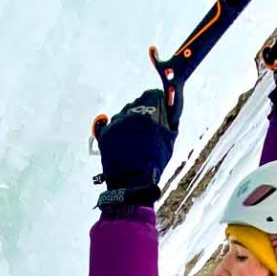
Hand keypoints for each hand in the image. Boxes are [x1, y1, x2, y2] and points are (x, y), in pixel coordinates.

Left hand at [92, 89, 179, 206]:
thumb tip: (171, 108)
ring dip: (130, 125)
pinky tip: (125, 146)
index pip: (152, 95)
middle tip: (147, 132)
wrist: (132, 179)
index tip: (159, 112)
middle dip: (143, 114)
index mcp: (148, 110)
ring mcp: (116, 122)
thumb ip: (171, 120)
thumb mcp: (169, 138)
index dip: (157, 104)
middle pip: (137, 105)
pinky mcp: (105, 132)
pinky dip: (119, 134)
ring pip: (124, 116)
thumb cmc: (154, 160)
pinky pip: (113, 127)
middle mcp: (130, 112)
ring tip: (135, 143)